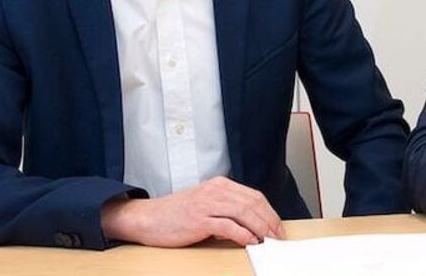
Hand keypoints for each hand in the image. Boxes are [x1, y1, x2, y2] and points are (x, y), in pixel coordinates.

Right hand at [101, 176, 283, 246]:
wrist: (147, 218)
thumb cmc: (176, 214)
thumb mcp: (206, 204)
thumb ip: (227, 209)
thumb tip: (252, 225)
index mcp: (220, 185)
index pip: (254, 196)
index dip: (270, 212)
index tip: (278, 227)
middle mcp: (216, 190)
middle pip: (253, 203)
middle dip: (270, 221)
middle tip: (278, 237)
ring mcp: (207, 203)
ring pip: (244, 212)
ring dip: (260, 228)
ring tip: (269, 241)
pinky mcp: (199, 218)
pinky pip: (228, 225)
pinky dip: (243, 234)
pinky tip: (250, 242)